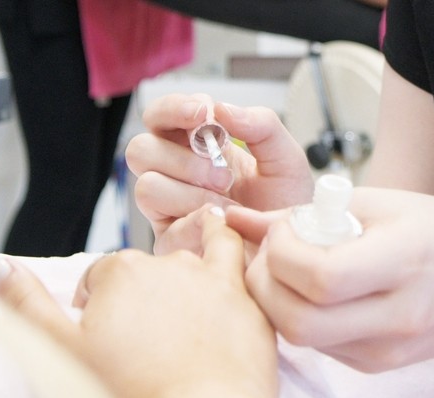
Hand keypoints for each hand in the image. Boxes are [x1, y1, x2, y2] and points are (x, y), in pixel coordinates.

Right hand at [0, 208, 278, 397]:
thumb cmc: (131, 395)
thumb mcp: (63, 351)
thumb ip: (26, 303)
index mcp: (119, 273)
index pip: (99, 278)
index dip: (96, 307)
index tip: (103, 339)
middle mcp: (165, 265)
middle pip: (143, 271)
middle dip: (137, 297)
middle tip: (139, 344)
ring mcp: (210, 279)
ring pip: (187, 260)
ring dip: (178, 276)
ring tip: (176, 312)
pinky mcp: (246, 299)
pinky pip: (234, 251)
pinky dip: (224, 238)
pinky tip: (218, 227)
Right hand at [126, 93, 314, 254]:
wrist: (293, 252)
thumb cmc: (286, 207)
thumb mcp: (284, 158)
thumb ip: (261, 125)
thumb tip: (221, 108)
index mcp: (193, 146)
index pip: (160, 116)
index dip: (174, 108)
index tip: (204, 114)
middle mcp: (174, 175)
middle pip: (140, 149)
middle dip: (184, 157)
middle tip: (224, 174)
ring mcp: (169, 209)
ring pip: (147, 186)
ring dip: (192, 192)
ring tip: (230, 205)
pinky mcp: (172, 242)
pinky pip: (167, 227)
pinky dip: (199, 221)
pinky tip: (226, 223)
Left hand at [227, 188, 433, 372]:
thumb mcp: (382, 204)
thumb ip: (307, 212)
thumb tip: (240, 218)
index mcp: (404, 262)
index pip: (321, 277)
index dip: (283, 252)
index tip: (284, 230)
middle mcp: (397, 317)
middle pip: (299, 321)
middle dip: (265, 284)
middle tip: (272, 254)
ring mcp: (386, 350)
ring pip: (300, 339)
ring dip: (276, 302)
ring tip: (290, 269)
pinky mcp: (375, 365)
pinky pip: (317, 346)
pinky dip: (299, 315)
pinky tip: (312, 291)